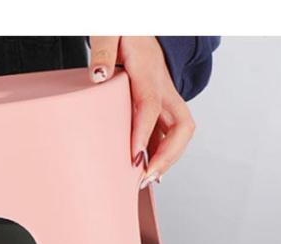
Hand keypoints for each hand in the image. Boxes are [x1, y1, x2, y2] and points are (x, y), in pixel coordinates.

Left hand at [89, 36, 195, 187]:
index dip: (144, 134)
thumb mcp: (110, 33)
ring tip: (147, 180)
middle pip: (182, 126)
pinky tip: (148, 171)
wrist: (137, 27)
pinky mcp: (161, 107)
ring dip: (168, 158)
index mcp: (149, 73)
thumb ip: (103, 50)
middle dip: (169, 155)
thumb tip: (98, 76)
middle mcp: (164, 88)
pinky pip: (168, 134)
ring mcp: (165, 99)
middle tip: (147, 175)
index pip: (151, 106)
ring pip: (179, 133)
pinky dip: (162, 154)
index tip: (134, 158)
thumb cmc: (123, 32)